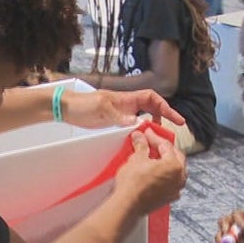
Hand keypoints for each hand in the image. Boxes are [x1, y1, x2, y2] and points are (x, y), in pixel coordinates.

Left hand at [61, 88, 185, 129]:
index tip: (177, 119)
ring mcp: (121, 114)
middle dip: (163, 119)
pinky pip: (132, 127)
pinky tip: (139, 143)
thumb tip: (137, 123)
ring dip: (151, 127)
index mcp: (127, 99)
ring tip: (156, 140)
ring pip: (143, 119)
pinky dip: (139, 133)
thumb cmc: (83, 104)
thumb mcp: (101, 109)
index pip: (153, 99)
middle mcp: (126, 106)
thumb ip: (119, 116)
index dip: (166, 107)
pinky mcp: (113, 123)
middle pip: (152, 109)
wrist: (66, 108)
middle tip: (168, 134)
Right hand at [114, 129, 186, 214]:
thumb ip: (141, 145)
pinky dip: (164, 176)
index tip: (147, 134)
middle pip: (175, 157)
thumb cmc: (133, 185)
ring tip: (154, 158)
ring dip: (166, 163)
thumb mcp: (136, 158)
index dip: (155, 137)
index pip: (166, 145)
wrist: (127, 205)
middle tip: (152, 143)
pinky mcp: (168, 198)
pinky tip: (155, 174)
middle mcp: (179, 178)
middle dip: (164, 149)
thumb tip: (140, 138)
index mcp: (174, 165)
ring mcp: (175, 190)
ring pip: (175, 171)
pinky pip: (170, 183)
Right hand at [214, 210, 243, 242]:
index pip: (235, 215)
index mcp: (239, 215)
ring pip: (219, 236)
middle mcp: (229, 221)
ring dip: (223, 242)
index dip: (238, 220)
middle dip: (224, 228)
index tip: (243, 228)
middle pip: (222, 222)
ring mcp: (224, 232)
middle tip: (228, 236)